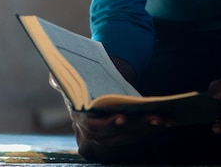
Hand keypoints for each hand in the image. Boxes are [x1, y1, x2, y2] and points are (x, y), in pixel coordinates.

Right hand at [48, 74, 167, 162]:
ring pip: (129, 140)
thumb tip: (53, 75)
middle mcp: (91, 138)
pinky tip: (166, 121)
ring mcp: (107, 144)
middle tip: (154, 117)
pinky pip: (137, 141)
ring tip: (162, 119)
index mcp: (79, 121)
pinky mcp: (121, 144)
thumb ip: (61, 79)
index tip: (123, 117)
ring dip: (147, 130)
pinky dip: (151, 131)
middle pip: (116, 137)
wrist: (94, 98)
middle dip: (135, 127)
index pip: (93, 128)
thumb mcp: (71, 82)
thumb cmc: (84, 86)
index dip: (108, 125)